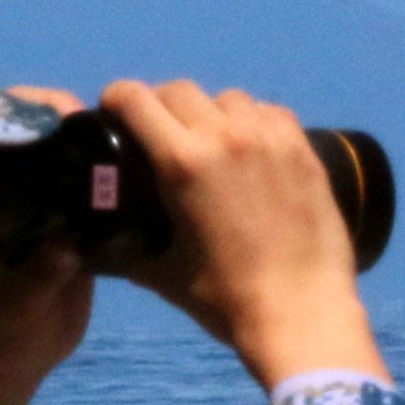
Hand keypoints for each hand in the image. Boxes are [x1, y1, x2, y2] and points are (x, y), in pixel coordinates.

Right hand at [100, 77, 387, 388]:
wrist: (302, 314)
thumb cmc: (226, 299)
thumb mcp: (162, 274)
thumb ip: (125, 252)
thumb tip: (100, 245)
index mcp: (182, 162)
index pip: (136, 98)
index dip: (116, 99)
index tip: (113, 113)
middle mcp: (225, 137)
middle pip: (180, 90)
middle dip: (161, 106)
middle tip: (160, 134)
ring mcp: (270, 139)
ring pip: (229, 99)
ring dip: (211, 113)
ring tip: (212, 142)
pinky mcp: (304, 150)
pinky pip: (271, 113)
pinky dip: (255, 121)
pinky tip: (254, 147)